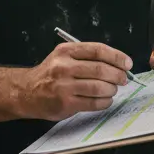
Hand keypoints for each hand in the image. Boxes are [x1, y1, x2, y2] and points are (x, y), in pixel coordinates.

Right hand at [17, 42, 131, 121]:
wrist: (27, 92)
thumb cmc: (50, 73)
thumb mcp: (63, 57)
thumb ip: (86, 57)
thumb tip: (117, 63)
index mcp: (66, 51)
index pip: (97, 50)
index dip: (116, 56)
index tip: (127, 63)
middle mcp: (64, 67)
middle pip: (101, 70)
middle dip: (118, 75)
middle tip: (123, 79)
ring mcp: (64, 86)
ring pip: (99, 87)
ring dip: (112, 90)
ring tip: (112, 90)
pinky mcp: (66, 103)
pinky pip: (94, 103)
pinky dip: (105, 102)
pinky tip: (105, 100)